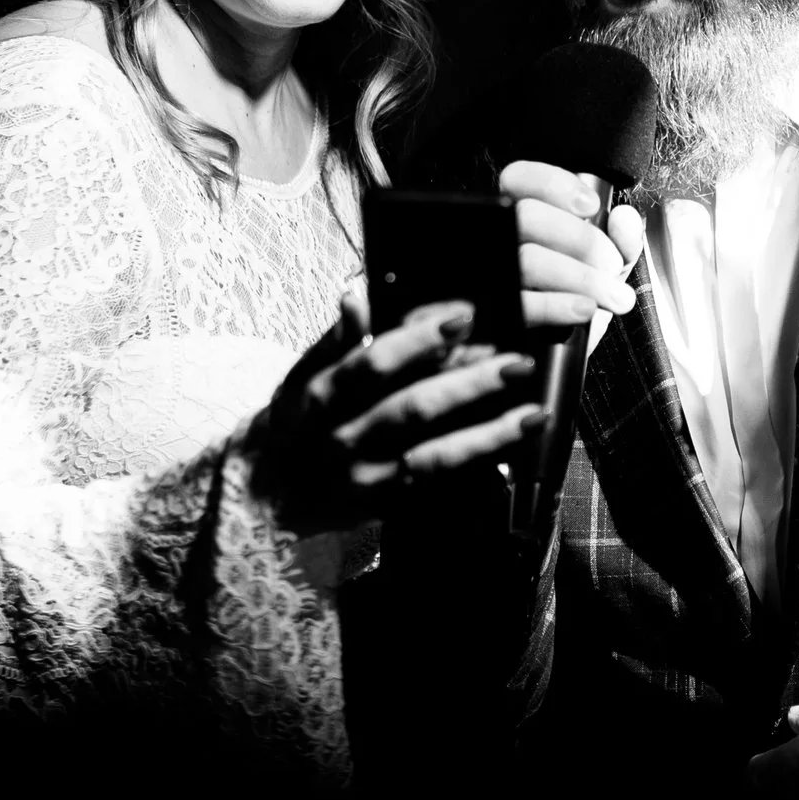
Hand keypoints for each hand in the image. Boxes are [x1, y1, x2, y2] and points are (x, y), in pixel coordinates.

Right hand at [247, 287, 542, 534]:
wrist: (264, 497)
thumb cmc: (295, 423)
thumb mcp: (300, 377)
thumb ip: (334, 340)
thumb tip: (357, 294)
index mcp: (321, 396)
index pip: (374, 363)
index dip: (420, 339)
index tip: (465, 315)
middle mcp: (344, 439)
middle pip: (413, 408)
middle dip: (470, 383)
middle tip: (518, 360)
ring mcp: (366, 477)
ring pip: (433, 455)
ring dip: (488, 432)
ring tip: (534, 411)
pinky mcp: (385, 505)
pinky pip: (438, 485)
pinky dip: (478, 463)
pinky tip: (513, 444)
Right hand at [498, 159, 647, 330]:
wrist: (567, 350)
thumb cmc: (582, 297)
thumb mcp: (609, 265)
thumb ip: (622, 239)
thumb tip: (624, 217)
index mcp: (524, 217)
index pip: (519, 179)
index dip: (554, 184)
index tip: (592, 205)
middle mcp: (503, 241)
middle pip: (527, 216)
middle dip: (582, 238)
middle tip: (611, 264)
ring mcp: (495, 276)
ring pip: (527, 259)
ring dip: (583, 277)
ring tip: (615, 296)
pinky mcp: (497, 314)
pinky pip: (521, 303)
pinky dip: (559, 305)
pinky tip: (586, 308)